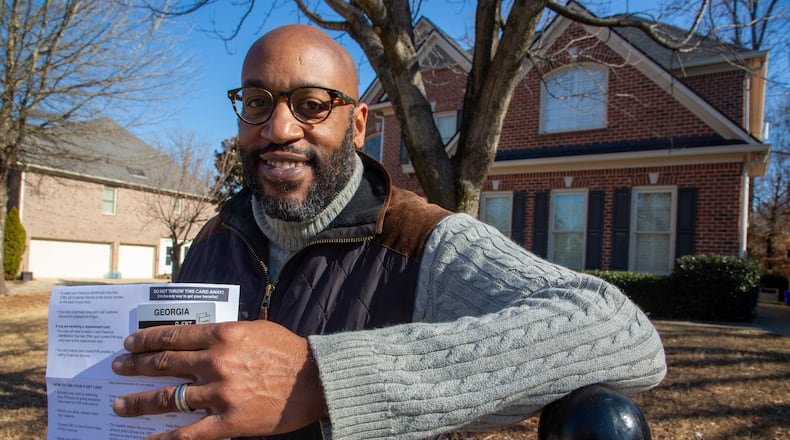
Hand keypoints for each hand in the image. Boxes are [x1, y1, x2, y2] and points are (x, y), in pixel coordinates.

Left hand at [111, 320, 326, 439]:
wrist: (315, 381)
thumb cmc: (288, 352)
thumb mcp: (255, 329)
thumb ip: (224, 334)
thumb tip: (195, 338)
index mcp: (223, 335)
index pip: (173, 336)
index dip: (146, 340)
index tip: (130, 344)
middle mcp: (216, 363)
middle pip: (164, 364)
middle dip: (135, 366)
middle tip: (118, 367)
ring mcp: (220, 394)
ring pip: (168, 399)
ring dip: (138, 402)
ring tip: (119, 404)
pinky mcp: (228, 421)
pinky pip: (188, 434)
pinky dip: (164, 439)